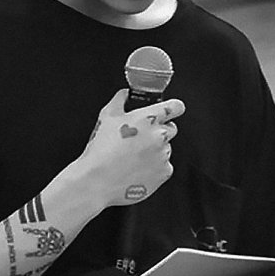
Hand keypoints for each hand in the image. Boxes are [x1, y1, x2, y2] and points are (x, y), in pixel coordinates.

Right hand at [77, 89, 185, 207]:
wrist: (98, 181)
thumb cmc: (101, 150)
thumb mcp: (106, 116)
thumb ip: (119, 100)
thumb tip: (125, 94)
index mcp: (149, 118)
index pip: (176, 106)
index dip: (173, 108)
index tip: (170, 111)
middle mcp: (160, 135)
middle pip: (171, 128)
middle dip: (159, 131)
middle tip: (140, 138)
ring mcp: (164, 155)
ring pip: (166, 148)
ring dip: (155, 150)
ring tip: (134, 157)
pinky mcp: (164, 172)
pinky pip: (164, 167)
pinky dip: (154, 168)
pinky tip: (137, 168)